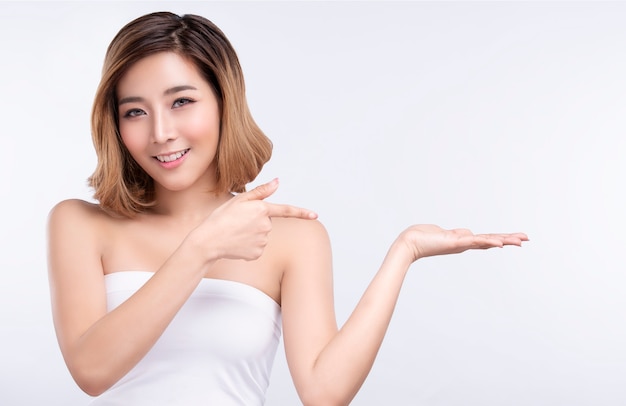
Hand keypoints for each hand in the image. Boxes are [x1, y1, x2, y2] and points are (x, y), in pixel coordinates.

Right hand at [199, 178, 316, 260]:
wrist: (209, 241)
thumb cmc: (221, 218)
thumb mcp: (239, 200)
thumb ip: (261, 192)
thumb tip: (278, 182)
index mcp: (262, 209)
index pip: (286, 210)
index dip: (302, 212)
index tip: (315, 215)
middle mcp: (266, 226)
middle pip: (267, 223)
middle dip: (256, 222)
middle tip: (238, 223)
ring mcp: (263, 241)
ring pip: (262, 236)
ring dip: (252, 235)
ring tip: (236, 233)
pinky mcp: (257, 253)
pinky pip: (257, 248)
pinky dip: (248, 247)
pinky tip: (237, 244)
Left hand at [396, 224, 527, 263]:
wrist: (409, 243)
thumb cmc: (422, 238)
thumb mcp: (445, 233)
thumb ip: (458, 234)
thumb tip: (468, 233)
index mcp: (463, 241)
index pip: (486, 239)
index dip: (501, 238)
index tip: (517, 238)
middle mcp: (464, 244)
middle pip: (491, 241)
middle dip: (509, 239)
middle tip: (526, 239)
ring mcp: (461, 244)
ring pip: (487, 241)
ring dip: (504, 240)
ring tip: (520, 240)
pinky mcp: (455, 242)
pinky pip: (474, 241)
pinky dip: (487, 242)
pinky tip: (499, 243)